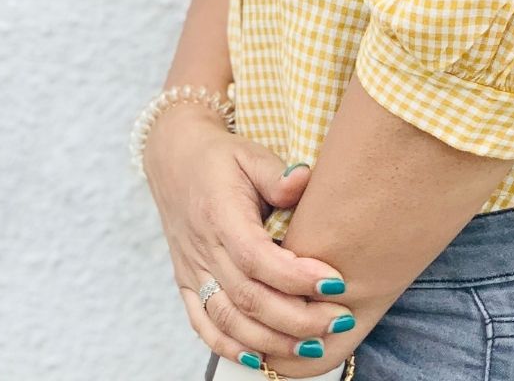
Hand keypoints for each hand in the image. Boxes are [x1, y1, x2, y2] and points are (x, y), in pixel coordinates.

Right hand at [144, 101, 355, 369]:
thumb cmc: (221, 156)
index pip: (257, 257)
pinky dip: (232, 348)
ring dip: (272, 341)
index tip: (336, 283)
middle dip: (298, 318)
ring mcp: (192, 270)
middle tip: (340, 319)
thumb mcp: (249, 153)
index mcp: (220, 215)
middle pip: (248, 298)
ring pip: (229, 320)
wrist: (174, 157)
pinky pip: (204, 325)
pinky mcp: (186, 283)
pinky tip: (263, 360)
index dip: (296, 277)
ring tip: (314, 346)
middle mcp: (202, 248)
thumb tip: (304, 180)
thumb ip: (277, 173)